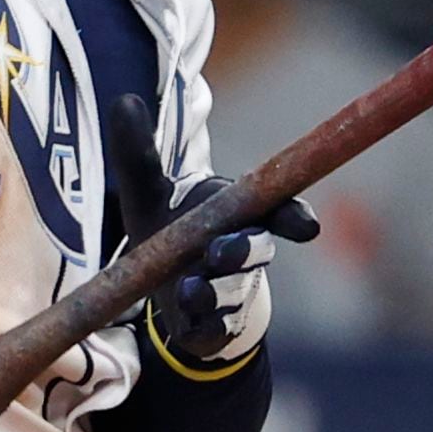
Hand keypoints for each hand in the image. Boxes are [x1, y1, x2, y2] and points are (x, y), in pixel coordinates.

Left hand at [105, 93, 315, 367]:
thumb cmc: (170, 229)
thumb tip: (125, 101)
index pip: (278, 211)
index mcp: (237, 213)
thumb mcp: (147, 192)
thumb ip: (139, 152)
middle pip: (257, 250)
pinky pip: (217, 330)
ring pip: (234, 292)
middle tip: (222, 250)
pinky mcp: (216, 328)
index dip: (294, 217)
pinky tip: (186, 323)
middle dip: (243, 250)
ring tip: (189, 288)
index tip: (307, 227)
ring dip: (214, 290)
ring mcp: (234, 292)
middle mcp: (244, 251)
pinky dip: (204, 327)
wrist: (166, 288)